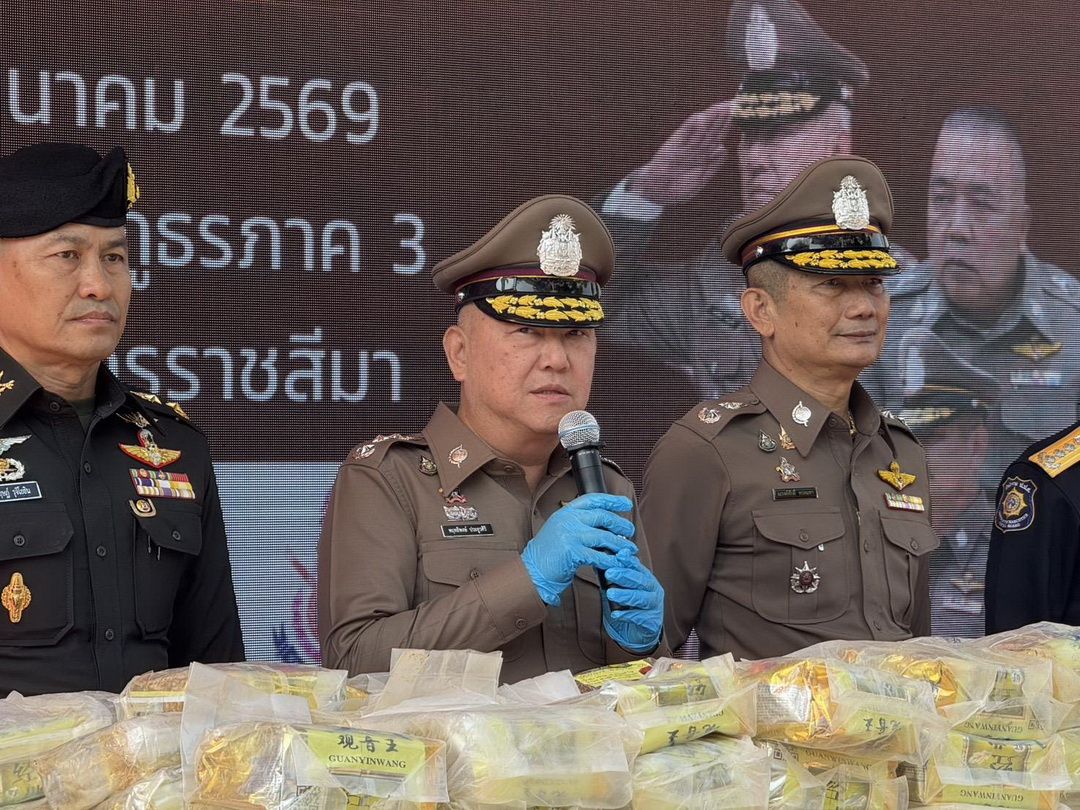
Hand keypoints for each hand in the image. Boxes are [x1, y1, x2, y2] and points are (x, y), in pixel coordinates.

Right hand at [521, 494, 636, 605]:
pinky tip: (617, 563)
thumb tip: (605, 524)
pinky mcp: (572, 552)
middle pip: (602, 516)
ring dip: (619, 544)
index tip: (625, 503)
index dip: (611, 500)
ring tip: (629, 549)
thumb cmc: (548, 554)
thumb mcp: (561, 530)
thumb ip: (579, 523)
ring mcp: (570, 535)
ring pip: (603, 536)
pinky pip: (598, 555)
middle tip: (630, 530)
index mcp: (566, 512)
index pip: (592, 499)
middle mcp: (568, 519)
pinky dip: (610, 560)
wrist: (532, 571)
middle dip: (620, 523)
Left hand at [602, 551, 663, 652]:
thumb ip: (612, 578)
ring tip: (610, 594)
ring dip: (625, 595)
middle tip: (609, 573)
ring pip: (641, 598)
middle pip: (641, 580)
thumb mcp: (619, 590)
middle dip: (624, 576)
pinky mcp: (652, 622)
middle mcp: (653, 590)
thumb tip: (597, 563)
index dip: (628, 561)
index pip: (637, 567)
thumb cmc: (628, 607)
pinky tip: (615, 614)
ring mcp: (655, 606)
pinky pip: (639, 618)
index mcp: (646, 578)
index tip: (618, 555)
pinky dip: (626, 615)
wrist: (637, 633)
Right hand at [628, 100, 735, 206]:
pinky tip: (700, 117)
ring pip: (700, 129)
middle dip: (721, 118)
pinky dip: (691, 126)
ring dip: (710, 118)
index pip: (717, 137)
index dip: (727, 127)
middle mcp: (695, 147)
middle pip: (711, 130)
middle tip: (733, 104)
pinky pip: (683, 133)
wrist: (657, 193)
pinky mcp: (672, 145)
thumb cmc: (677, 188)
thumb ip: (713, 166)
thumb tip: (724, 149)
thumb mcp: (700, 180)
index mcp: (703, 156)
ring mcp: (684, 145)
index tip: (737, 116)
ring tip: (721, 107)